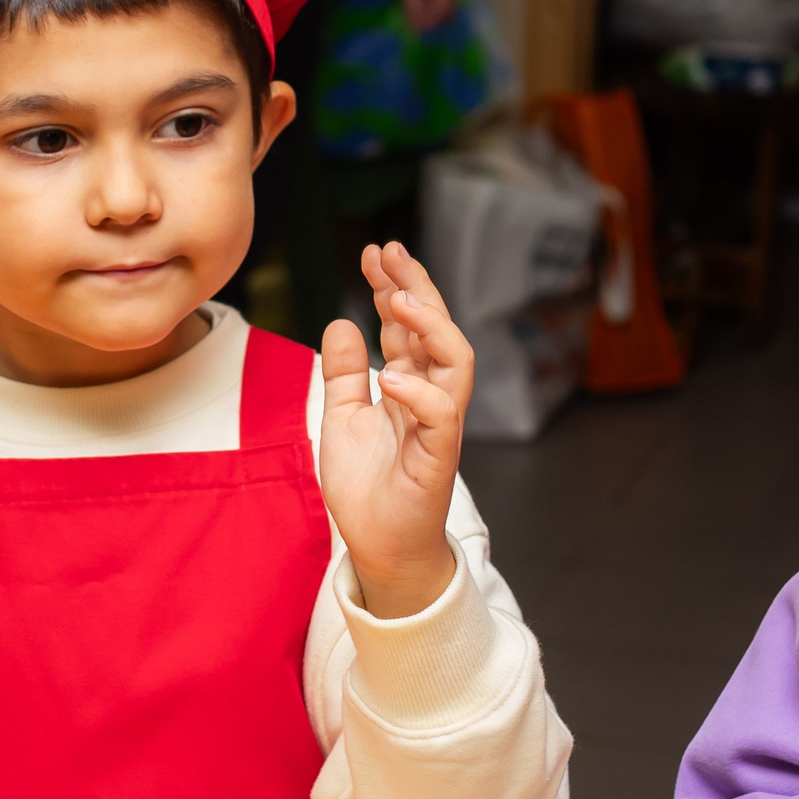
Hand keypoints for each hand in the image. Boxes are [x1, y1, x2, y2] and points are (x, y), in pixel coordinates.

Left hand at [318, 242, 473, 618]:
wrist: (379, 546)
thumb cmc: (368, 486)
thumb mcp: (343, 418)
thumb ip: (346, 374)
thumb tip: (342, 322)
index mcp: (409, 385)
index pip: (409, 324)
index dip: (394, 286)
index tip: (374, 253)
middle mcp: (430, 398)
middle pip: (437, 329)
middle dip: (416, 286)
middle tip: (389, 252)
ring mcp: (439, 426)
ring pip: (456, 362)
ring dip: (429, 327)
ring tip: (398, 299)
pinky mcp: (439, 458)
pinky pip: (442, 416)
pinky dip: (419, 392)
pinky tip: (391, 375)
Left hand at [396, 0, 459, 32]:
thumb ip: (413, 3)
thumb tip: (416, 25)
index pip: (443, 7)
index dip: (431, 20)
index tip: (418, 26)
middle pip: (448, 10)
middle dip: (432, 20)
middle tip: (415, 24)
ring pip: (448, 7)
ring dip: (433, 15)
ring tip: (417, 15)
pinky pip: (446, 1)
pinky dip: (435, 8)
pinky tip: (423, 6)